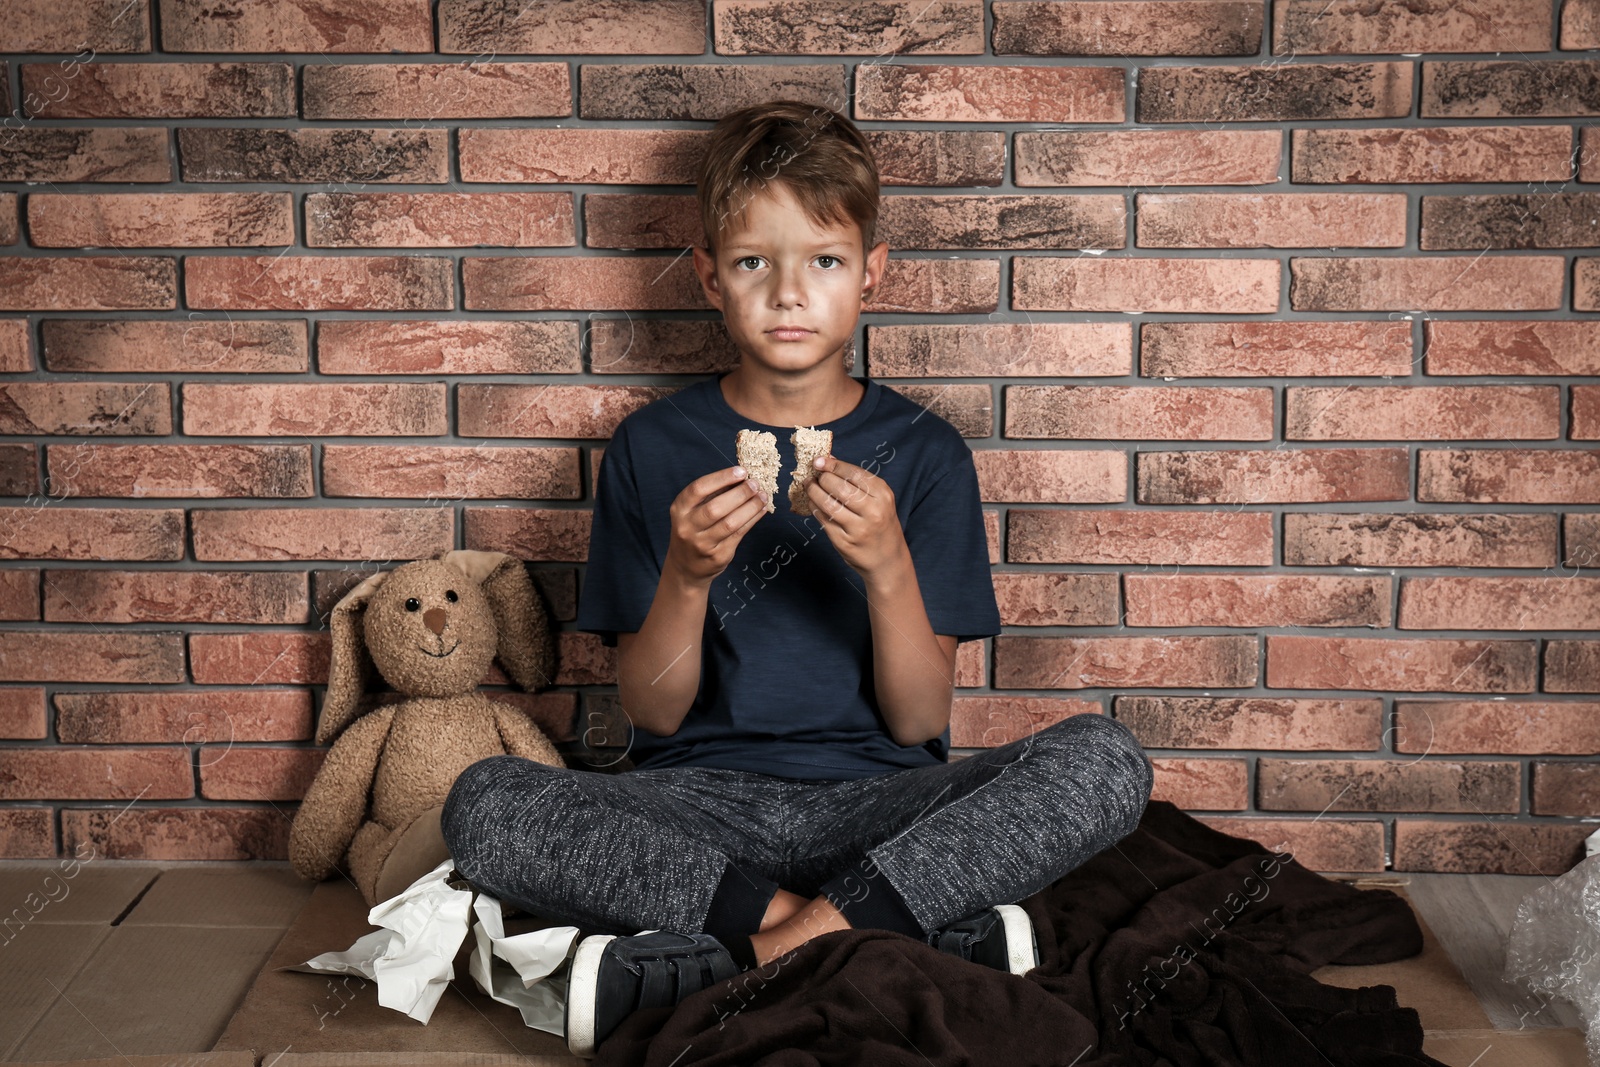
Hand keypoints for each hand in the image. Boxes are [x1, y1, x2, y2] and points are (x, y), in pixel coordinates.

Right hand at [664, 465, 769, 585]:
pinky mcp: (718, 556)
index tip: (741, 471)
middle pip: (716, 508)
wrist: (686, 566)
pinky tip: (761, 510)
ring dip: (750, 507)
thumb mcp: (692, 510)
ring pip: (730, 523)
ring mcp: (702, 544)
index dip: (721, 478)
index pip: (698, 489)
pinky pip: (739, 534)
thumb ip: (712, 494)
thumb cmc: (693, 530)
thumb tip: (741, 477)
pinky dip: (753, 519)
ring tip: (763, 496)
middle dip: (740, 493)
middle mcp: (687, 527)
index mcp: (680, 509)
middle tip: (755, 484)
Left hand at [806, 454, 907, 580]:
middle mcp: (873, 511)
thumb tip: (828, 460)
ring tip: (809, 486)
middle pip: (838, 487)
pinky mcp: (844, 542)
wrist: (888, 560)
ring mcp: (858, 529)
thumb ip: (856, 480)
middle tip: (814, 476)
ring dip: (813, 491)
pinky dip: (814, 508)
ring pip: (828, 503)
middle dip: (822, 478)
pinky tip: (813, 503)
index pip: (853, 473)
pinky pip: (824, 520)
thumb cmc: (881, 524)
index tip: (818, 460)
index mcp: (883, 495)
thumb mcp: (879, 500)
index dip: (833, 465)